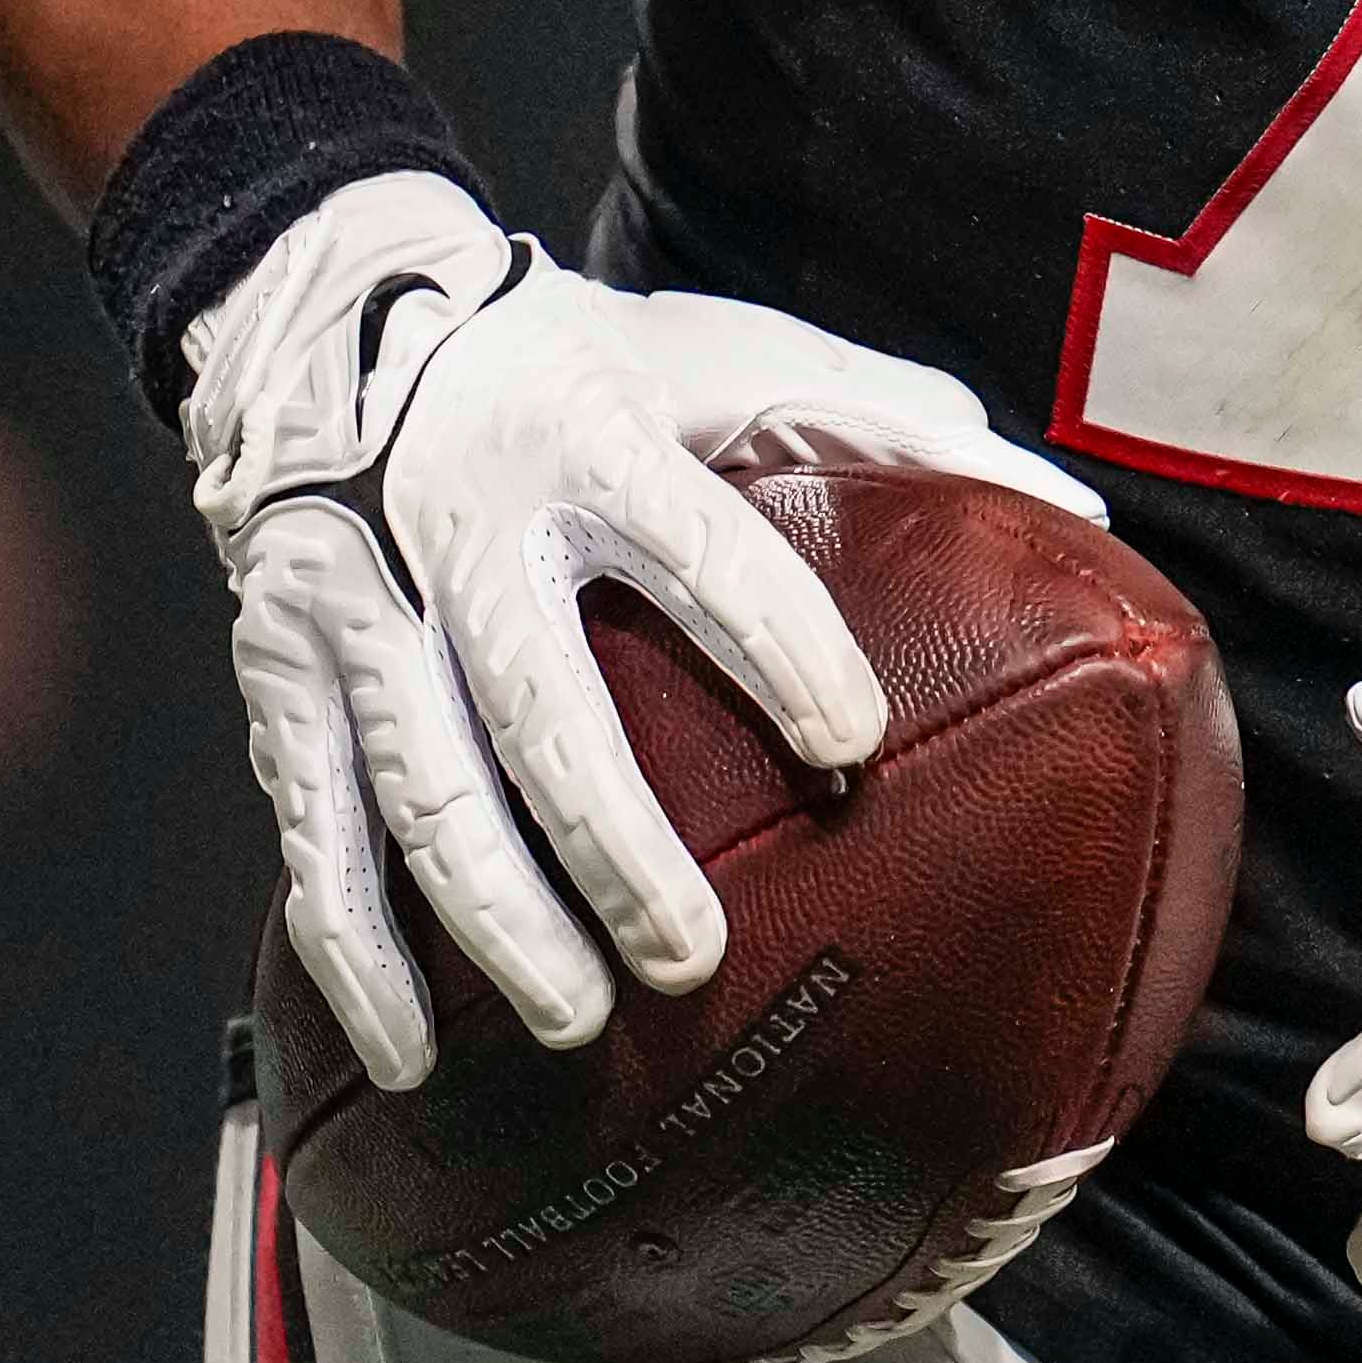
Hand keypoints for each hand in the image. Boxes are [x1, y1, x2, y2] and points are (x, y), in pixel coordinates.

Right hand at [177, 170, 1099, 1087]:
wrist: (328, 310)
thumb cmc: (577, 358)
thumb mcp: (722, 356)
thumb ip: (887, 424)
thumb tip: (1079, 511)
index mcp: (591, 441)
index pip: (700, 551)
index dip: (776, 647)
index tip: (851, 748)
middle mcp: (464, 527)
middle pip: (539, 706)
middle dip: (614, 844)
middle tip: (695, 957)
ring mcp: (357, 610)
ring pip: (420, 788)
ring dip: (495, 918)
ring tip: (577, 1017)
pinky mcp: (281, 674)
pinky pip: (315, 831)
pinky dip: (354, 953)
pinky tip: (410, 1052)